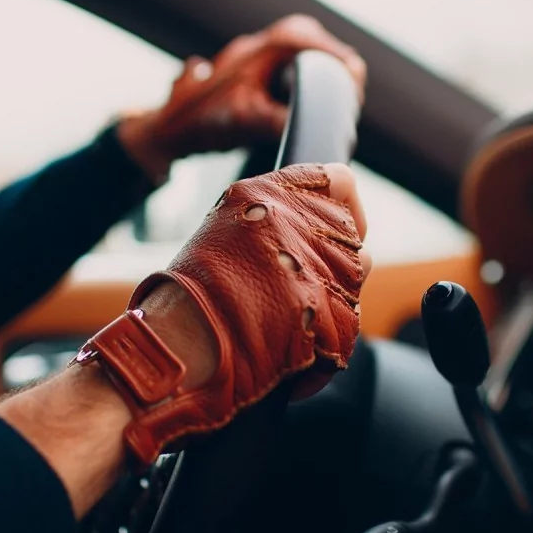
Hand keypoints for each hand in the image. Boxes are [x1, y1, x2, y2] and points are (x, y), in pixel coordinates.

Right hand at [0, 163, 367, 512]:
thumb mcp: (228, 225)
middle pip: (351, 235)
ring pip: (354, 279)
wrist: (178, 350)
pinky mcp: (331, 314)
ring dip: (328, 299)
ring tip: (285, 315)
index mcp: (272, 194)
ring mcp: (319, 268)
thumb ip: (279, 210)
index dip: (343, 207)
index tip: (332, 226)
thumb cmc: (192, 296)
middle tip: (290, 285)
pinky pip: (348, 323)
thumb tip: (335, 207)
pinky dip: (325, 340)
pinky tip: (289, 343)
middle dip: (330, 261)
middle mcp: (300, 223)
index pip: (340, 182)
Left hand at [116, 15, 366, 182]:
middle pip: (304, 34)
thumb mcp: (248, 123)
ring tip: (335, 85)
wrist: (164, 129)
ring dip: (314, 60)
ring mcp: (248, 57)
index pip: (309, 40)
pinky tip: (305, 93)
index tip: (355, 77)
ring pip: (291, 43)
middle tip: (349, 79)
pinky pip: (280, 58)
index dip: (338, 60)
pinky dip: (298, 69)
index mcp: (259, 50)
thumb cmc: (201, 122)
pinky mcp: (244, 71)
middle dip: (330, 54)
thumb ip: (284, 123)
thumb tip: (320, 135)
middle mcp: (254, 46)